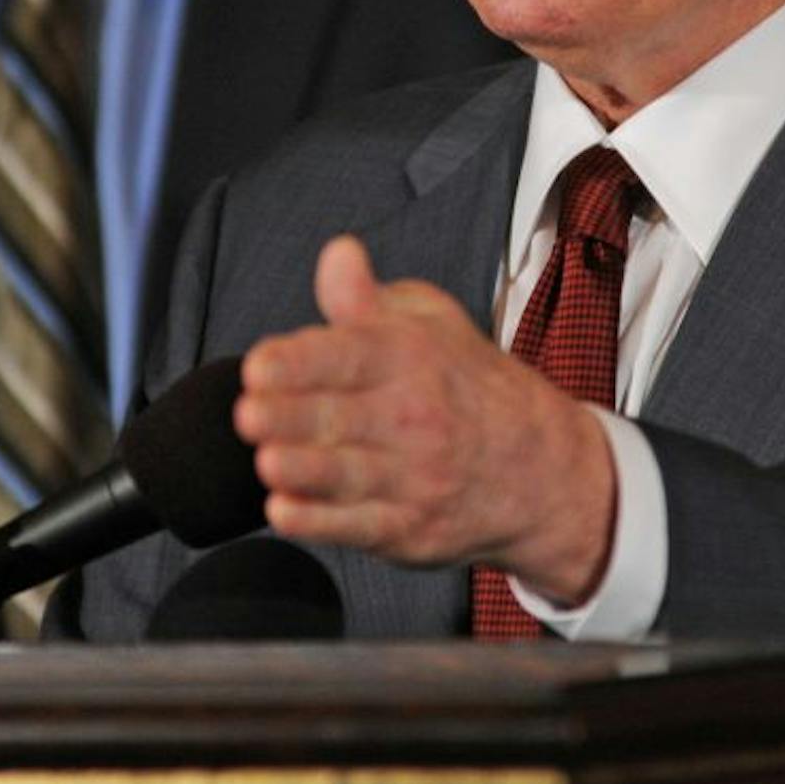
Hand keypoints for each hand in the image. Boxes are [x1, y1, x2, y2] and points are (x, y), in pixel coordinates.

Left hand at [234, 235, 617, 605]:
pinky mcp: (409, 529)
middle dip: (289, 416)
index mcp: (412, 359)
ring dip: (303, 469)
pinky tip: (282, 511)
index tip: (257, 366)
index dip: (300, 361)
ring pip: (347, 474)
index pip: (350, 356)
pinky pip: (359, 527)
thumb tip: (336, 254)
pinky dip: (320, 523)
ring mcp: (414, 478)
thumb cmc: (465, 384)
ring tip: (265, 461)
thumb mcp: (430, 322)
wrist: (537, 469)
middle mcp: (415, 418)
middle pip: (341, 417)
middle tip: (247, 413)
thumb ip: (367, 297)